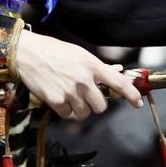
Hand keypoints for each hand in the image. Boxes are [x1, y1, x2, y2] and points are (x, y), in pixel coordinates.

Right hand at [13, 31, 142, 120]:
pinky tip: (58, 97)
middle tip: (85, 96)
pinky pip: (68, 115)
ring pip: (85, 113)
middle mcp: (84, 80)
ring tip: (69, 94)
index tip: (138, 103)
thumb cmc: (54, 51)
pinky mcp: (56, 101)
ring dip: (79, 108)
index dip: (131, 95)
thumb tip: (117, 72)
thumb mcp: (80, 54)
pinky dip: (65, 110)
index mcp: (92, 66)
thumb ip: (99, 67)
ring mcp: (70, 92)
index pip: (118, 83)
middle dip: (95, 104)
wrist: (28, 53)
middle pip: (101, 107)